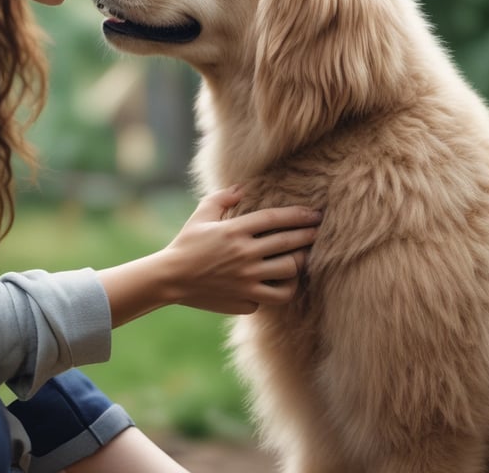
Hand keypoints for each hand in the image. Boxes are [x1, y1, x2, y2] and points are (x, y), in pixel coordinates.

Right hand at [162, 185, 320, 313]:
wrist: (171, 278)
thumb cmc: (186, 243)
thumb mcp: (200, 216)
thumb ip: (222, 198)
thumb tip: (242, 187)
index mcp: (234, 231)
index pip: (274, 219)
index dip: (297, 215)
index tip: (313, 213)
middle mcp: (244, 255)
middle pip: (288, 244)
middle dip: (308, 236)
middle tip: (318, 231)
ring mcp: (247, 281)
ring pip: (288, 272)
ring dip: (298, 262)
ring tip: (302, 256)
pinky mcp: (246, 300)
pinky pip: (275, 296)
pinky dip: (284, 288)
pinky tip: (285, 281)